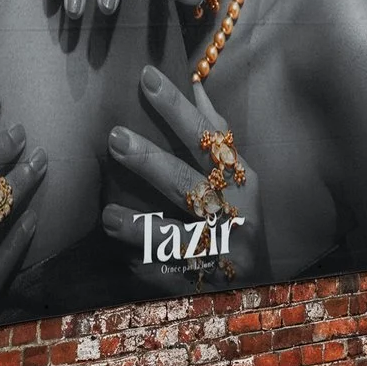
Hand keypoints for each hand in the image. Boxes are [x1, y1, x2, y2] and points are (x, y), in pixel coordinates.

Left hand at [100, 67, 265, 291]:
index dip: (177, 108)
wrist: (258, 288)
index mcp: (243, 182)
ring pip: (178, 238)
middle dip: (151, 161)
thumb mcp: (238, 178)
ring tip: (108, 215)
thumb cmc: (239, 220)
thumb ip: (216, 134)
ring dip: (140, 226)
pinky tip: (125, 257)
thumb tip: (195, 84)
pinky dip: (146, 266)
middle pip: (190, 184)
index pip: (208, 137)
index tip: (146, 77)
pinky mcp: (205, 286)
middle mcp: (237, 215)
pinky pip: (171, 275)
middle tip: (115, 137)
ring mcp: (223, 253)